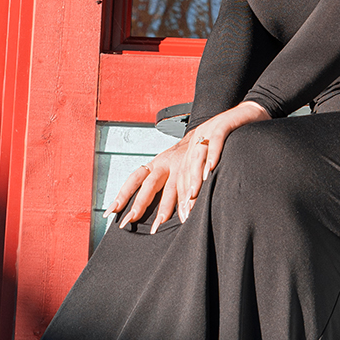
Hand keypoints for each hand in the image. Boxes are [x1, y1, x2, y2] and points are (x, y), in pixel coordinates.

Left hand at [111, 102, 268, 229]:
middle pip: (154, 179)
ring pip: (184, 170)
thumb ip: (172, 190)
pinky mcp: (217, 131)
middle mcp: (174, 155)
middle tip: (139, 222)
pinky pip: (212, 146)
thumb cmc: (201, 149)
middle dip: (143, 201)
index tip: (113, 213)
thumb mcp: (181, 168)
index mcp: (163, 162)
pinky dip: (211, 157)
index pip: (138, 179)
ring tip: (180, 211)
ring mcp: (192, 145)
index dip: (125, 194)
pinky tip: (210, 171)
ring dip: (183, 190)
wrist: (226, 118)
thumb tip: (162, 218)